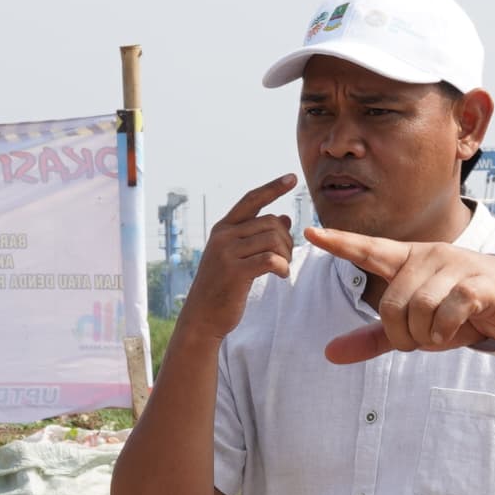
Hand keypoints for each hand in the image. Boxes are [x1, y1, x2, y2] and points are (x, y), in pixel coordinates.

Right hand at [175, 177, 299, 340]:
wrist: (202, 316)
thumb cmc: (222, 286)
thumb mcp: (237, 256)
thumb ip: (258, 236)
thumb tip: (284, 216)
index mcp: (223, 228)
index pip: (251, 200)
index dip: (273, 188)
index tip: (292, 178)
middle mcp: (223, 236)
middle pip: (270, 222)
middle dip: (286, 238)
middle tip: (286, 257)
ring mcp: (227, 253)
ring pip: (273, 239)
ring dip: (286, 254)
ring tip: (283, 267)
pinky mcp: (235, 272)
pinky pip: (270, 259)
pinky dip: (282, 266)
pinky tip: (281, 275)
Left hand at [302, 226, 494, 361]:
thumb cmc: (460, 314)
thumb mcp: (415, 328)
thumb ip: (374, 338)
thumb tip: (329, 354)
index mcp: (409, 261)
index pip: (369, 250)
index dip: (340, 243)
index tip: (312, 232)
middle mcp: (429, 256)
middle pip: (391, 303)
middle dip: (401, 334)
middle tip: (420, 340)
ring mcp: (454, 265)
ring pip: (418, 308)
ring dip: (426, 335)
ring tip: (441, 334)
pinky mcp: (477, 282)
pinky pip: (447, 311)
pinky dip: (446, 331)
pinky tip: (455, 331)